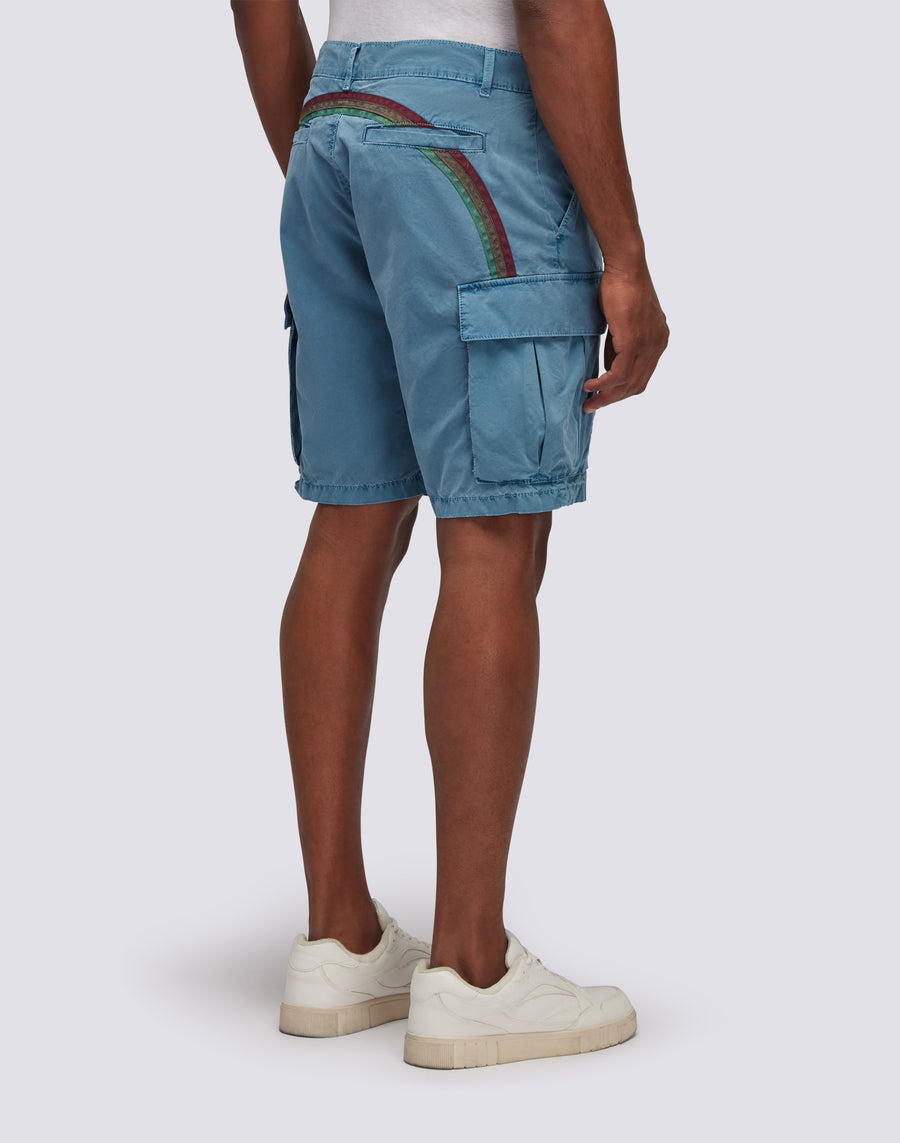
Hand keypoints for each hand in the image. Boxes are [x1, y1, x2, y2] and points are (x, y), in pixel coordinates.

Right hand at [582, 263, 668, 410]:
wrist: (626, 266)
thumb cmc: (620, 287)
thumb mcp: (621, 322)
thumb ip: (618, 344)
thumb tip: (609, 364)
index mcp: (659, 340)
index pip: (642, 375)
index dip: (622, 390)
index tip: (603, 395)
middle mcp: (658, 344)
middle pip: (637, 385)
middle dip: (613, 399)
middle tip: (592, 406)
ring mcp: (648, 344)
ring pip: (628, 383)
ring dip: (606, 397)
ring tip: (588, 402)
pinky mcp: (634, 341)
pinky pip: (618, 373)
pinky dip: (603, 384)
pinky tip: (590, 387)